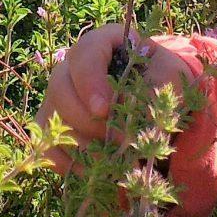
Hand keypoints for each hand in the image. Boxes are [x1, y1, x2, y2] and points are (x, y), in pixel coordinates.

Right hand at [33, 23, 206, 175]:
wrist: (155, 102)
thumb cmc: (162, 81)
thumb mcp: (169, 77)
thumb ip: (156, 88)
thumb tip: (133, 114)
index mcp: (101, 43)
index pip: (85, 53)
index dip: (90, 82)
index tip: (104, 110)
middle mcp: (71, 65)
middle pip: (59, 88)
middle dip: (87, 120)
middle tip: (120, 142)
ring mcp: (58, 96)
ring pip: (51, 118)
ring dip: (81, 144)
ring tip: (114, 161)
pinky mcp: (53, 126)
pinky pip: (46, 144)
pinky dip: (68, 162)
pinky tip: (96, 172)